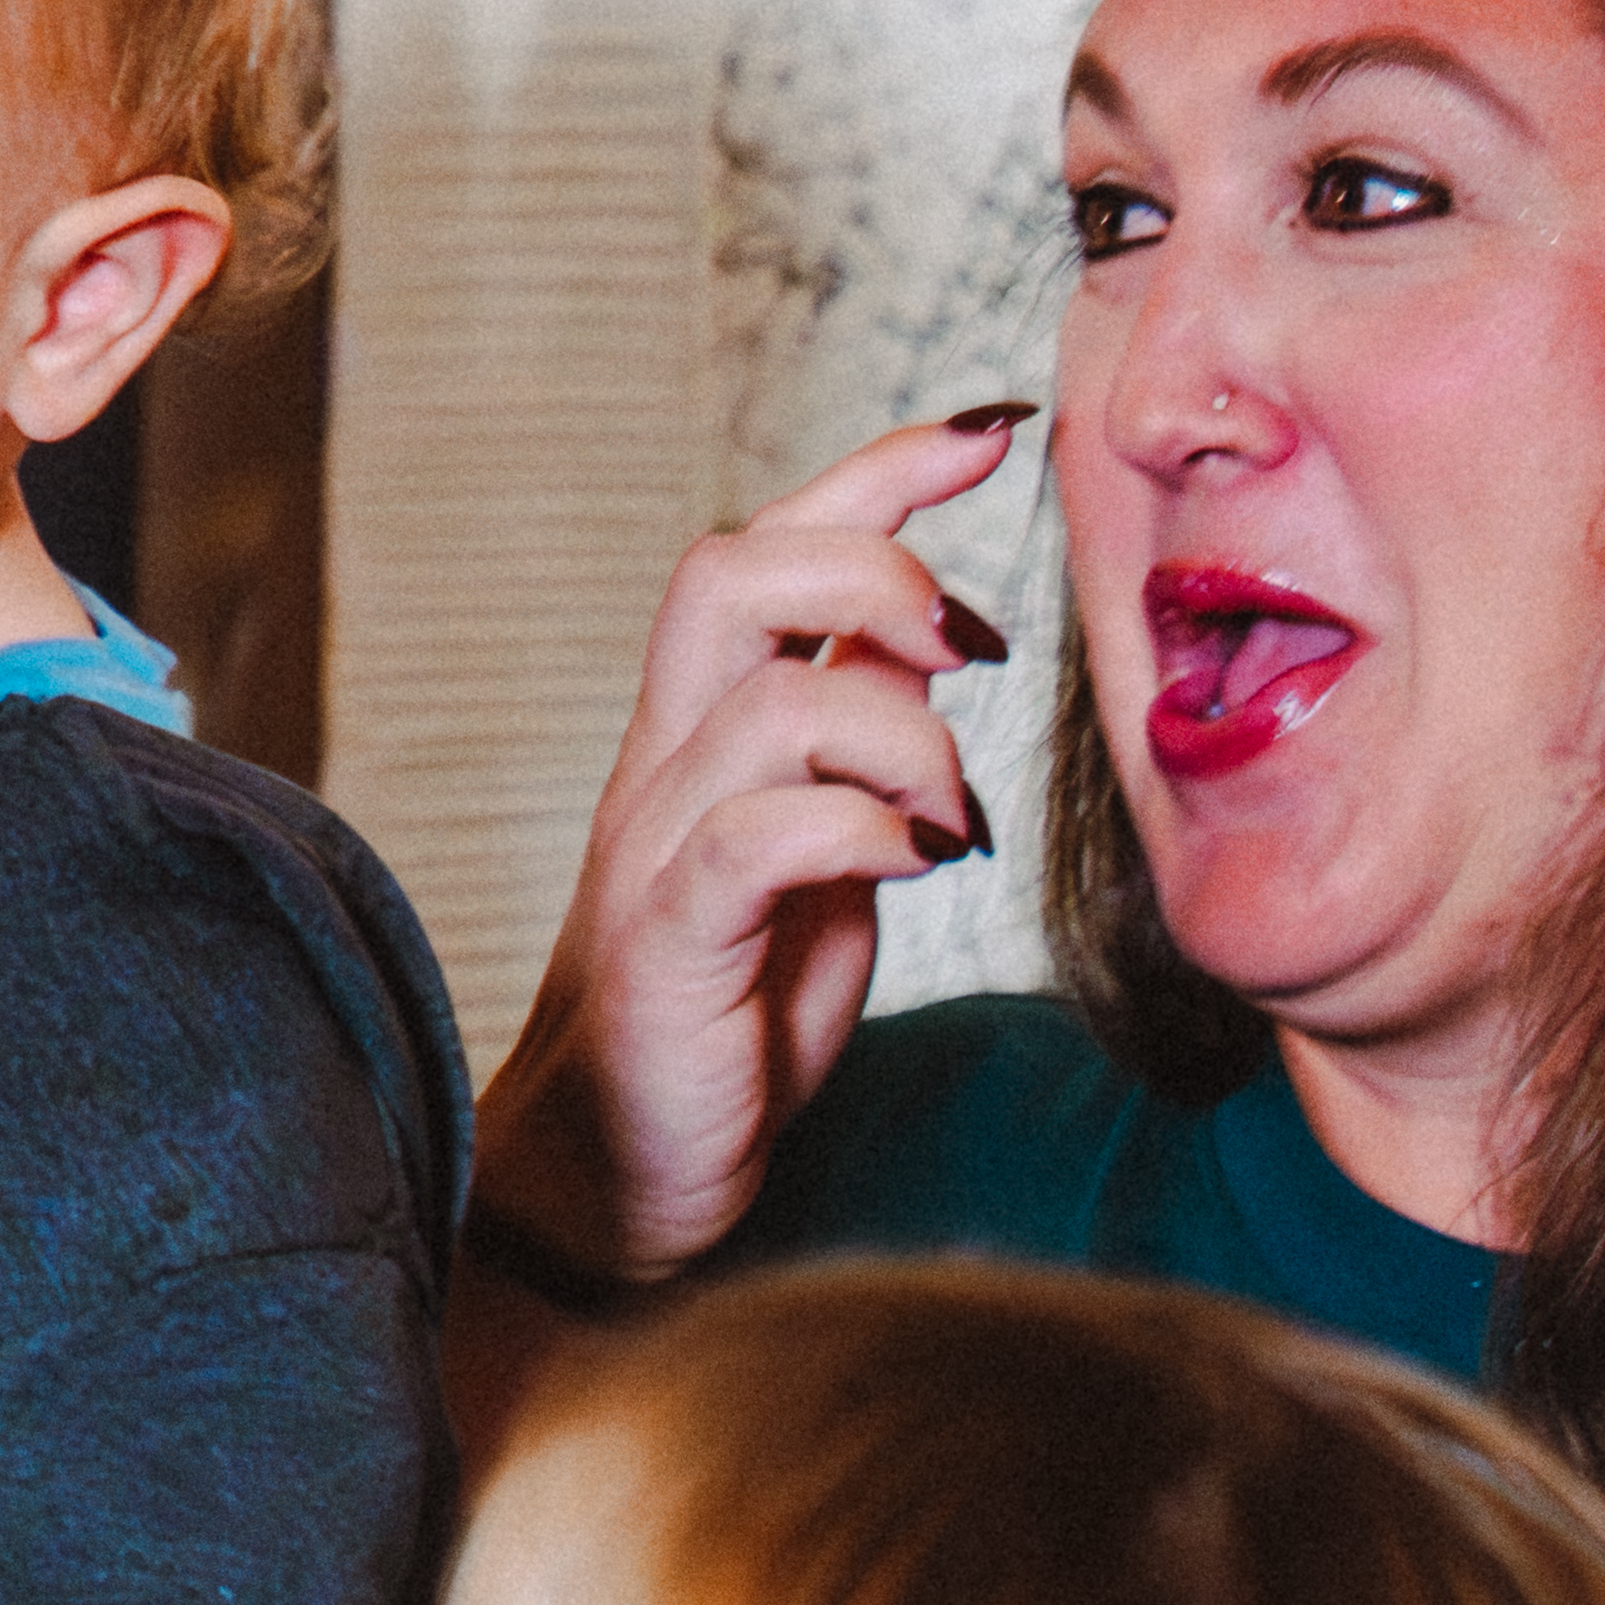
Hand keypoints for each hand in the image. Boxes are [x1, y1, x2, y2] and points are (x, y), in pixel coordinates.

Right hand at [472, 402, 1030, 1303]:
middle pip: (728, 572)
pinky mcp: (670, 944)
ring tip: (951, 817)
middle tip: (970, 647)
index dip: (877, 471)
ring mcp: (657, 848)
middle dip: (872, 565)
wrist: (612, 1175)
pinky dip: (859, 826)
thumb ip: (861, 755)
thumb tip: (934, 653)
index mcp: (706, 733)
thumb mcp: (825, 863)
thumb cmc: (727, 1020)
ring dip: (901, 731)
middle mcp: (666, 765)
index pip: (769, 548)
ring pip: (766, 696)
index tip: (992, 429)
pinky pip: (753, 836)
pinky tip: (916, 864)